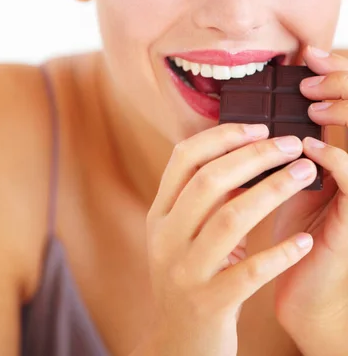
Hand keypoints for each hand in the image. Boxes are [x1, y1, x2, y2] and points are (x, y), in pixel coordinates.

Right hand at [145, 122, 315, 355]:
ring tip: (303, 174)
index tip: (258, 128)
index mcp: (159, 214)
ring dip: (273, 191)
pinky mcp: (210, 303)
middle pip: (210, 181)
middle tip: (290, 145)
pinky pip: (250, 271)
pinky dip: (280, 252)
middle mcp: (166, 238)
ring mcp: (186, 271)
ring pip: (231, 218)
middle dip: (254, 156)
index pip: (184, 158)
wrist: (178, 344)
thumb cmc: (189, 278)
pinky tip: (304, 240)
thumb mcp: (181, 235)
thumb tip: (243, 153)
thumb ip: (201, 198)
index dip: (222, 136)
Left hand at [273, 45, 347, 355]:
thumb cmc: (283, 236)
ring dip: (342, 111)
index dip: (337, 76)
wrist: (299, 291)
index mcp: (332, 163)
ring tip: (310, 97)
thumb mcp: (276, 186)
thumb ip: (269, 156)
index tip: (309, 54)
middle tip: (315, 61)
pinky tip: (309, 149)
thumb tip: (243, 122)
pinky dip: (335, 160)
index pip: (342, 106)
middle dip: (343, 80)